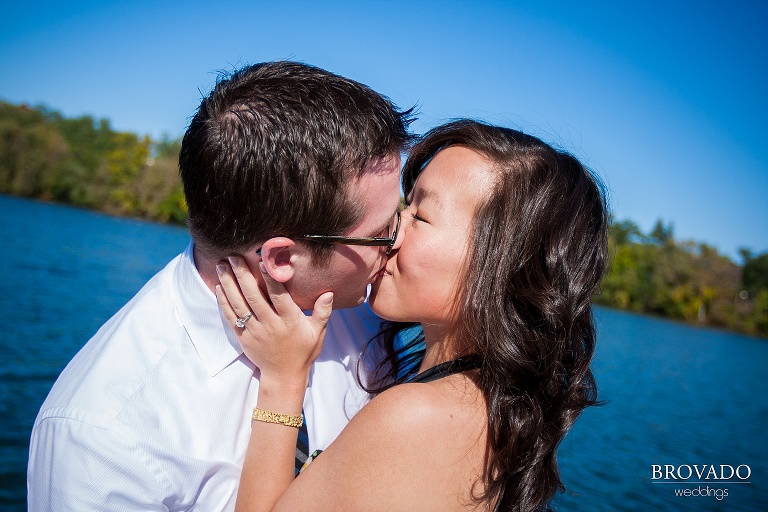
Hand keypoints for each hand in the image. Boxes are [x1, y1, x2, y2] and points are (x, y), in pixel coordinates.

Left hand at [216, 255, 332, 387]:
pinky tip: (219, 287)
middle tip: (234, 257)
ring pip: (239, 305)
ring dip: (229, 284)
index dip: (270, 279)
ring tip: (222, 265)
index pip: (279, 296)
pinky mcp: (243, 338)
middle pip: (254, 297)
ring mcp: (255, 331)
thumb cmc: (303, 351)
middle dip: (242, 275)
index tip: (262, 261)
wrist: (284, 375)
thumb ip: (322, 312)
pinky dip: (223, 302)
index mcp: (289, 321)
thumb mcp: (318, 332)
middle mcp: (270, 325)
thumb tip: (328, 293)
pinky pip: (231, 318)